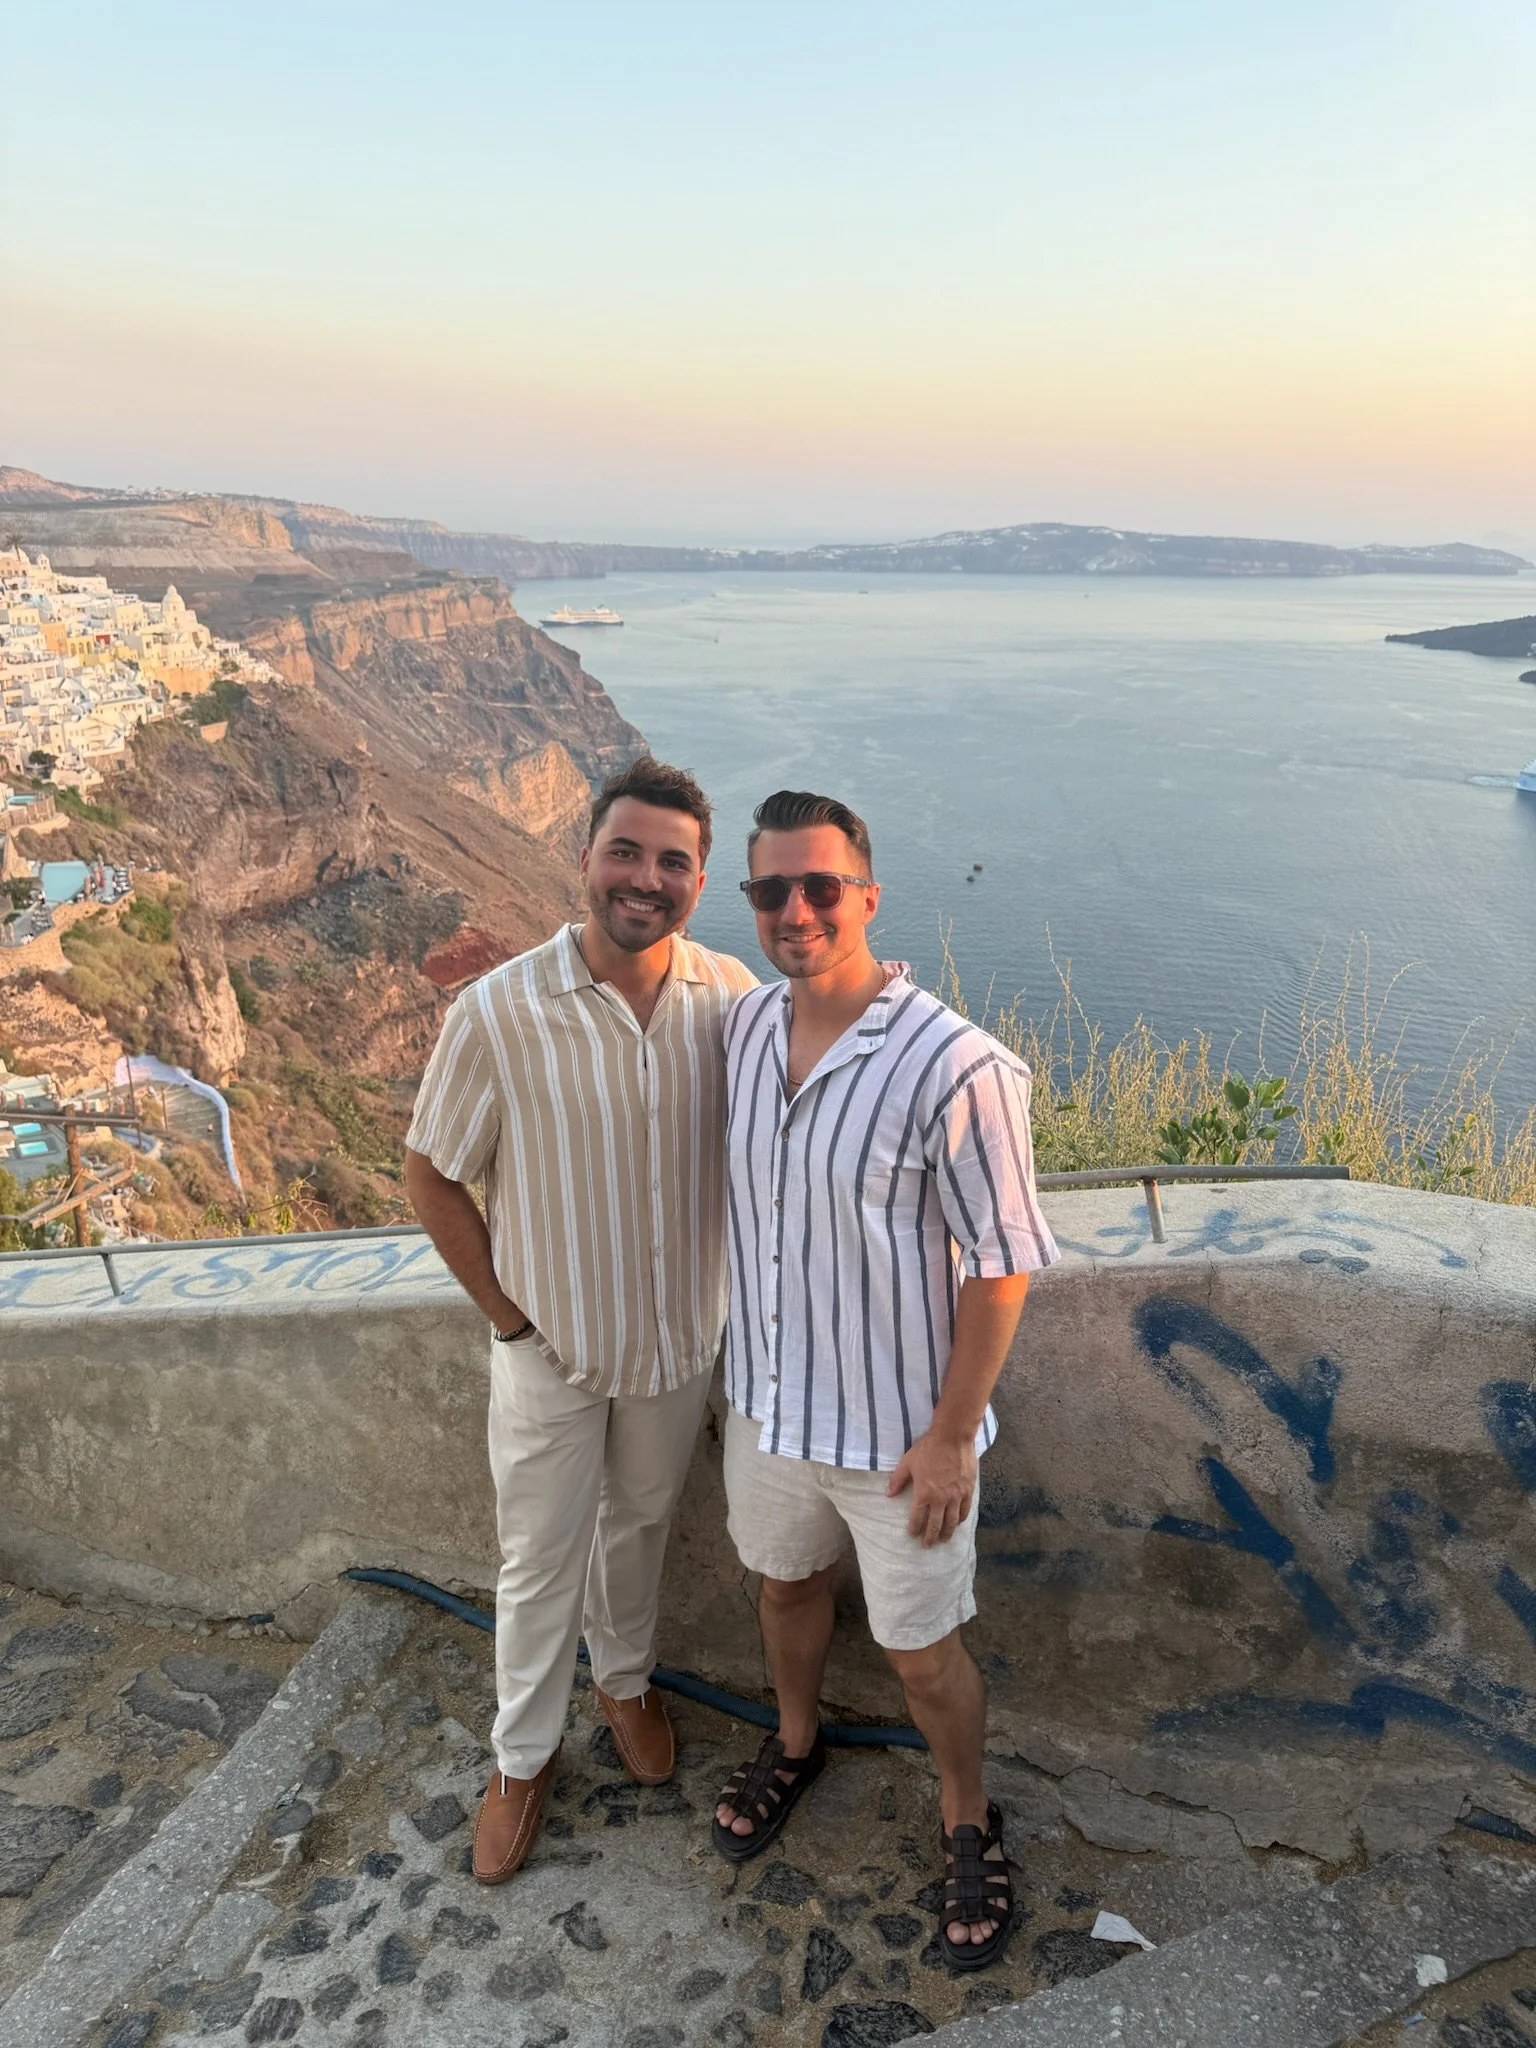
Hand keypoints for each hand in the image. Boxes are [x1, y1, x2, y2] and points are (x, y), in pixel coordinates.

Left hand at [886, 1426, 976, 1546]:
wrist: (953, 1437)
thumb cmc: (928, 1448)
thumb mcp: (908, 1462)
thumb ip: (898, 1480)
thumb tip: (888, 1494)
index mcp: (924, 1493)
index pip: (917, 1517)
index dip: (914, 1528)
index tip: (912, 1534)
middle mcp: (940, 1499)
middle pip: (935, 1524)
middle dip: (930, 1537)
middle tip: (927, 1545)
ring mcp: (955, 1496)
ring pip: (951, 1522)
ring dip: (946, 1533)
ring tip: (943, 1540)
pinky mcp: (967, 1491)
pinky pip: (964, 1511)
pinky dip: (960, 1520)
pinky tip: (957, 1523)